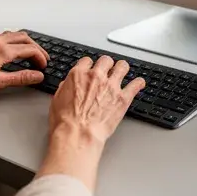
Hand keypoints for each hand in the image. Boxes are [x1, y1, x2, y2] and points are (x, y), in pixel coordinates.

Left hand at [0, 29, 49, 98]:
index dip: (40, 57)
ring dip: (23, 42)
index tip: (43, 65)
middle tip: (40, 58)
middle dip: (35, 48)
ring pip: (11, 34)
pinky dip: (8, 38)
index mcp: (2, 50)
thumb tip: (36, 75)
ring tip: (27, 52)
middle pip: (23, 38)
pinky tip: (6, 46)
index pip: (29, 49)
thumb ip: (20, 77)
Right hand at [36, 55, 144, 191]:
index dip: (89, 65)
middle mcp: (96, 77)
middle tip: (107, 69)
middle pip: (106, 60)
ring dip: (122, 68)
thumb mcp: (57, 100)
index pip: (87, 61)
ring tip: (123, 71)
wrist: (78, 134)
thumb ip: (65, 88)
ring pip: (122, 66)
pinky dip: (138, 83)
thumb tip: (67, 85)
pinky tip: (139, 83)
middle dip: (106, 64)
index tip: (91, 69)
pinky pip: (135, 85)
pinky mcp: (122, 98)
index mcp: (78, 75)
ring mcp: (111, 86)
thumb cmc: (66, 121)